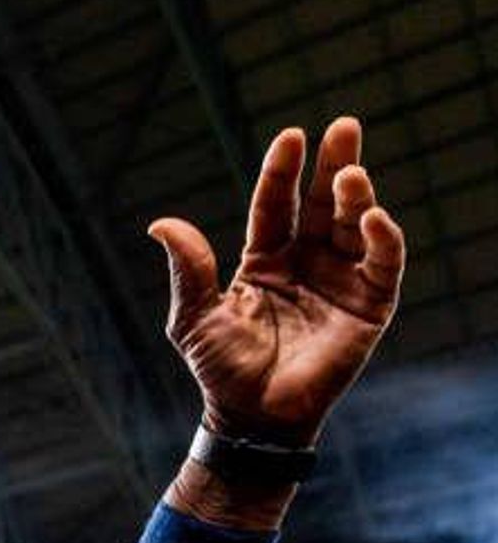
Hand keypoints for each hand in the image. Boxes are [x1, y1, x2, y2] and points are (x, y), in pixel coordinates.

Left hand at [148, 117, 404, 445]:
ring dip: (356, 198)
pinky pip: (382, 264)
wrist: (252, 415)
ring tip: (350, 174)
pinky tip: (372, 217)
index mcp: (265, 260)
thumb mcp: (194, 316)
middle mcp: (306, 263)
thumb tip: (159, 223)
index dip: (283, 172)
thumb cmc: (221, 368)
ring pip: (354, 226)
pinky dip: (382, 239)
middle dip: (334, 165)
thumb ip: (188, 269)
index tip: (291, 137)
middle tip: (344, 127)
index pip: (275, 205)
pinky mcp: (369, 307)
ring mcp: (340, 282)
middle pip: (322, 204)